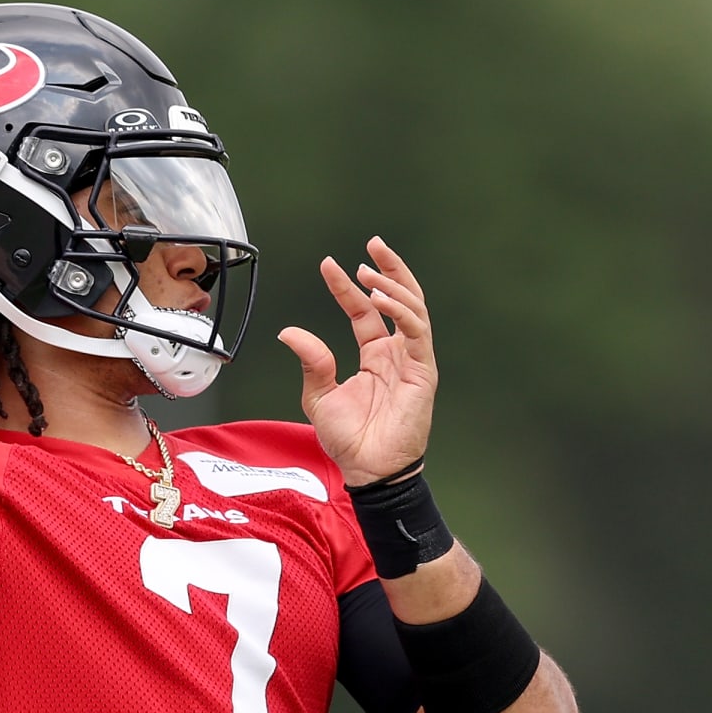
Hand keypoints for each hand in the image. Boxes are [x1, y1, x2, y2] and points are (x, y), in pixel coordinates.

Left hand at [277, 236, 436, 485]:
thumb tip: (289, 332)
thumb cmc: (348, 440)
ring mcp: (412, 359)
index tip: (329, 264)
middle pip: (399, 299)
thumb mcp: (319, 396)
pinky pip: (417, 330)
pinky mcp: (423, 370)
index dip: (347, 287)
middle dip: (388, 269)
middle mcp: (395, 353)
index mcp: (374, 356)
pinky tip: (381, 297)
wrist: (367, 469)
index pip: (363, 311)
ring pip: (412, 308)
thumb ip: (311, 361)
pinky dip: (401, 309)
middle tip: (373, 243)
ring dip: (394, 284)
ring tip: (370, 270)